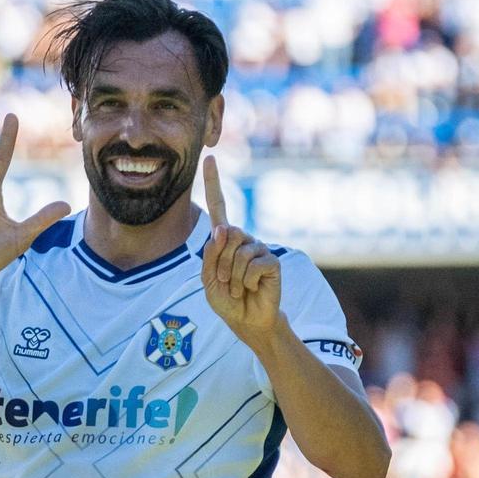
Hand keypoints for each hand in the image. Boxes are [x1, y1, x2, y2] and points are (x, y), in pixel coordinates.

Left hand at [200, 155, 281, 344]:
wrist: (246, 320)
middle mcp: (242, 238)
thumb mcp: (207, 278)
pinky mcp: (271, 260)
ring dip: (231, 277)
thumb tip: (224, 229)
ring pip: (236, 253)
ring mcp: (258, 248)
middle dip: (218, 264)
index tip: (210, 157)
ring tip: (238, 287)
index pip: (219, 206)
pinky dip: (245, 282)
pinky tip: (251, 288)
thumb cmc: (226, 299)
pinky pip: (251, 266)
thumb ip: (210, 254)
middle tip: (225, 282)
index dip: (214, 182)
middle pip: (224, 235)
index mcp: (224, 239)